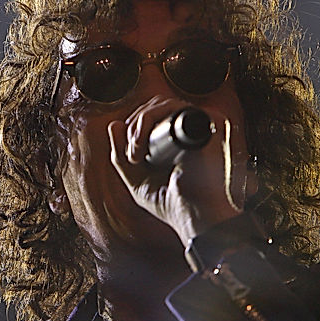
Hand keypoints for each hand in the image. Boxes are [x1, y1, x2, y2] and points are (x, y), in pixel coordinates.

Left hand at [107, 95, 254, 244]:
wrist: (193, 217)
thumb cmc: (171, 204)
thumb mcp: (136, 180)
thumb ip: (122, 155)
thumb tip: (113, 125)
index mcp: (179, 141)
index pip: (154, 116)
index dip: (136, 127)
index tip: (130, 154)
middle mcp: (191, 131)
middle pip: (155, 106)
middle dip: (134, 126)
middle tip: (132, 155)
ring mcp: (199, 126)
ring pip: (161, 104)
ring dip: (139, 125)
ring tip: (136, 154)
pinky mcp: (206, 123)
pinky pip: (173, 107)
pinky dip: (149, 120)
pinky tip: (142, 147)